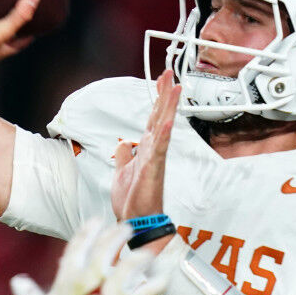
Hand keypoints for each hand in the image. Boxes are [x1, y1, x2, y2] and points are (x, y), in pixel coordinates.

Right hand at [10, 219, 169, 294]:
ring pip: (129, 266)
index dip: (87, 232)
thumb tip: (18, 282)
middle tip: (125, 227)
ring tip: (147, 251)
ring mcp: (109, 294)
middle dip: (116, 235)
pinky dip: (159, 283)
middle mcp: (89, 281)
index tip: (95, 221)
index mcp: (67, 280)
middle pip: (105, 249)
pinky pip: (148, 292)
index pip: (77, 247)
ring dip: (139, 256)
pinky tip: (166, 275)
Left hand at [111, 69, 180, 220]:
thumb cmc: (132, 200)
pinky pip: (160, 149)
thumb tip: (123, 144)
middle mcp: (153, 151)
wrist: (135, 221)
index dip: (156, 100)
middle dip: (164, 95)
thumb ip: (123, 157)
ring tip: (175, 89)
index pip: (152, 119)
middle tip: (169, 73)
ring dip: (169, 108)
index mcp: (145, 150)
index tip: (162, 80)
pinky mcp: (153, 169)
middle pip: (160, 117)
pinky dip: (164, 134)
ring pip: (163, 127)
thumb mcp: (121, 173)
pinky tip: (169, 121)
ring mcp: (155, 159)